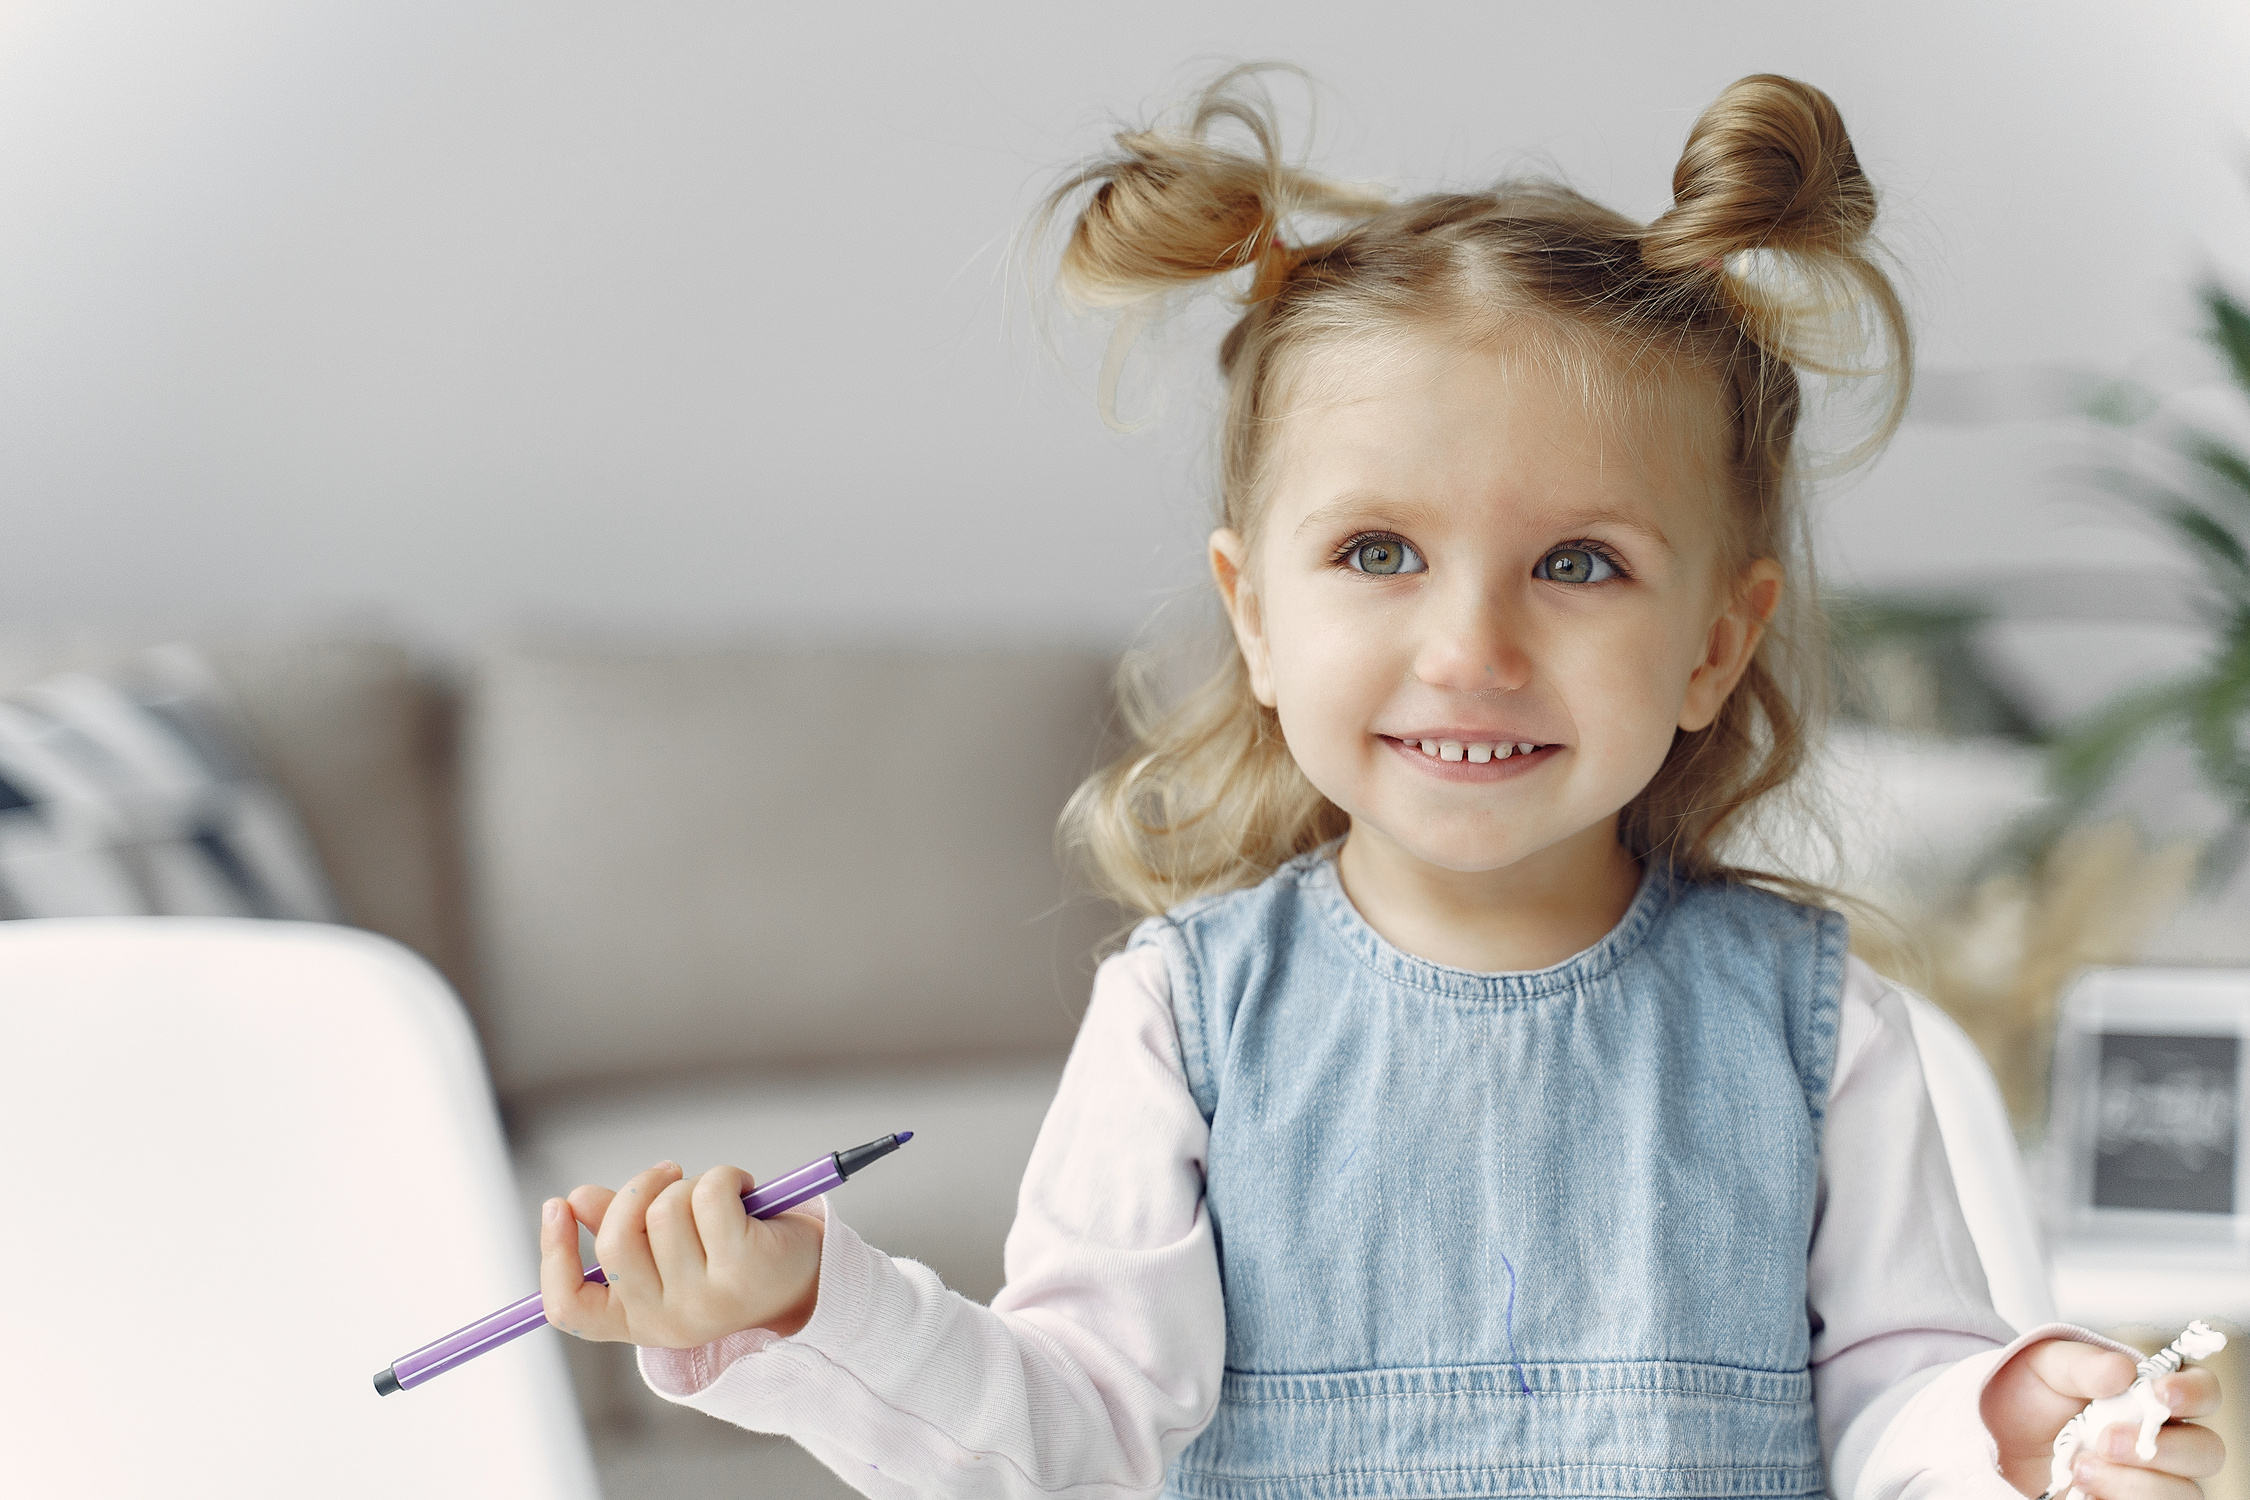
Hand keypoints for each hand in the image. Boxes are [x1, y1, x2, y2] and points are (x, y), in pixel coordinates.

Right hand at [538, 1160, 824, 1348]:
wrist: (808, 1278)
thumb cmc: (730, 1257)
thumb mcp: (670, 1251)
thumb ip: (621, 1228)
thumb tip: (577, 1199)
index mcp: (638, 1322)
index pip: (569, 1309)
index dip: (553, 1255)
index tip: (557, 1206)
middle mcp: (668, 1321)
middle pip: (616, 1240)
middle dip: (638, 1188)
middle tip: (669, 1173)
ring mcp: (705, 1299)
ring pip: (665, 1211)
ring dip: (691, 1182)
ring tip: (719, 1194)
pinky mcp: (742, 1266)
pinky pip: (710, 1194)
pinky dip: (726, 1176)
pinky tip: (745, 1189)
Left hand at [1982, 1338, 2224, 1499]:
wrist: (2000, 1437)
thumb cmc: (2033, 1394)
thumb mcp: (2046, 1365)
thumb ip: (2083, 1364)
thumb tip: (2122, 1370)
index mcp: (2155, 1395)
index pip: (2204, 1392)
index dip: (2193, 1393)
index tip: (2162, 1395)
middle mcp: (2167, 1440)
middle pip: (2206, 1452)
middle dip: (2163, 1449)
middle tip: (2104, 1441)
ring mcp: (2154, 1480)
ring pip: (2183, 1494)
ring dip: (2134, 1485)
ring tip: (2080, 1469)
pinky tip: (2084, 1492)